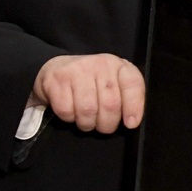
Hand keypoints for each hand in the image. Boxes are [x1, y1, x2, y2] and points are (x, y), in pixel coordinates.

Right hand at [31, 54, 145, 133]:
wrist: (58, 68)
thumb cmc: (91, 81)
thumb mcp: (113, 83)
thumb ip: (125, 97)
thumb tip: (132, 121)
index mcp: (119, 65)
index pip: (133, 84)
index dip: (134, 107)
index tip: (131, 124)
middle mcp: (100, 64)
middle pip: (110, 104)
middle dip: (107, 124)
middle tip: (103, 126)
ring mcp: (77, 70)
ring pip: (88, 110)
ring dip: (87, 123)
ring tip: (86, 120)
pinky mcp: (57, 79)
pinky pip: (66, 111)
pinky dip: (69, 118)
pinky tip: (71, 111)